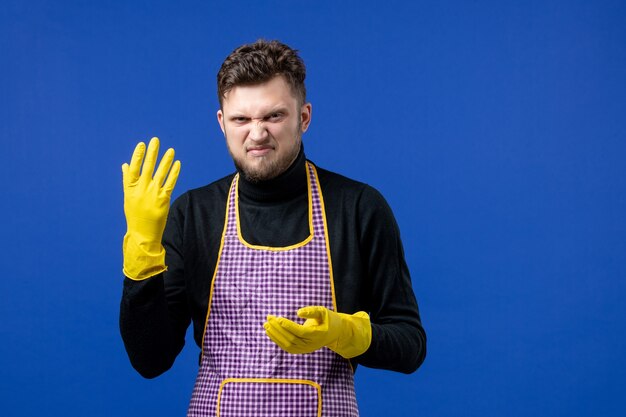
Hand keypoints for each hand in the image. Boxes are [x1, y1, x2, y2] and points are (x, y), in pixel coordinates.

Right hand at [122, 137, 180, 279]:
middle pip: (147, 167)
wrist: (142, 234)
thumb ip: (128, 180)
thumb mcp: (128, 197)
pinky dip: (174, 173)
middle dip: (152, 153)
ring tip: (170, 150)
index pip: (133, 168)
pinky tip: (177, 164)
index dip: (137, 156)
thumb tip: (125, 164)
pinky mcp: (163, 200)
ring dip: (166, 161)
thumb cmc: (135, 214)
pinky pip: (170, 183)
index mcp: (130, 188)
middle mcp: (141, 190)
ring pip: (160, 173)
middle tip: (155, 140)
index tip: (141, 145)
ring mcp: (152, 194)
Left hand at [263, 306, 371, 357]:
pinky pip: (286, 347)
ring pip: (287, 344)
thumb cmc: (328, 320)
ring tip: (266, 324)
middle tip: (269, 318)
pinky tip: (269, 331)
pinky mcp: (300, 350)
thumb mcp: (323, 312)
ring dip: (275, 335)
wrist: (334, 334)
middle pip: (291, 338)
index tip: (279, 319)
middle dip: (278, 328)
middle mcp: (311, 345)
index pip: (300, 332)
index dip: (289, 326)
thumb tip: (298, 312)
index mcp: (318, 335)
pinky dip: (277, 340)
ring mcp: (305, 349)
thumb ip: (312, 311)